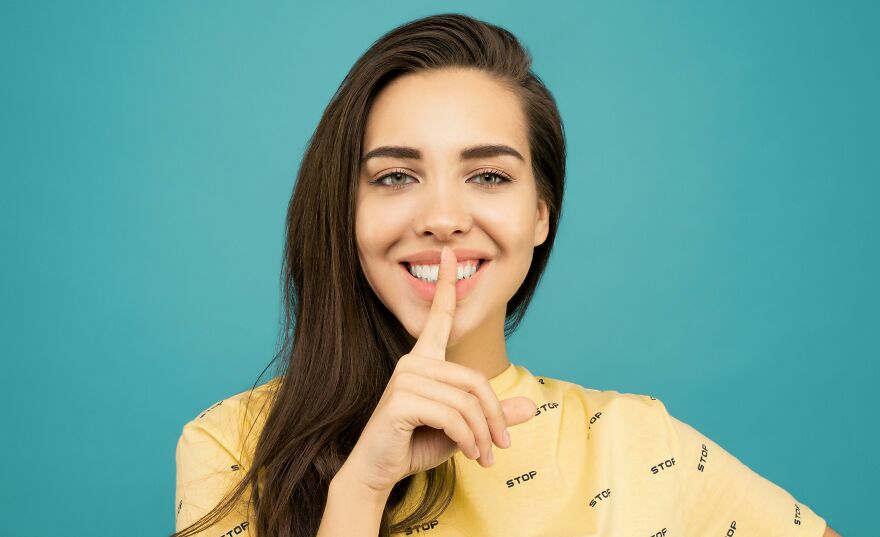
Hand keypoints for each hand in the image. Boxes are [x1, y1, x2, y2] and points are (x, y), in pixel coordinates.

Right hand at [339, 246, 537, 493]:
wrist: (379, 472)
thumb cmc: (416, 445)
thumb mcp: (465, 430)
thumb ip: (494, 415)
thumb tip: (533, 406)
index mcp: (424, 361)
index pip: (438, 318)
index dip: (446, 286)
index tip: (449, 254)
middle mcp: (412, 362)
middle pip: (475, 380)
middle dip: (494, 417)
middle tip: (501, 447)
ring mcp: (404, 379)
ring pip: (466, 401)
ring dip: (483, 434)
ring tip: (485, 457)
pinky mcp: (400, 400)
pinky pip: (453, 416)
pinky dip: (468, 439)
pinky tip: (469, 455)